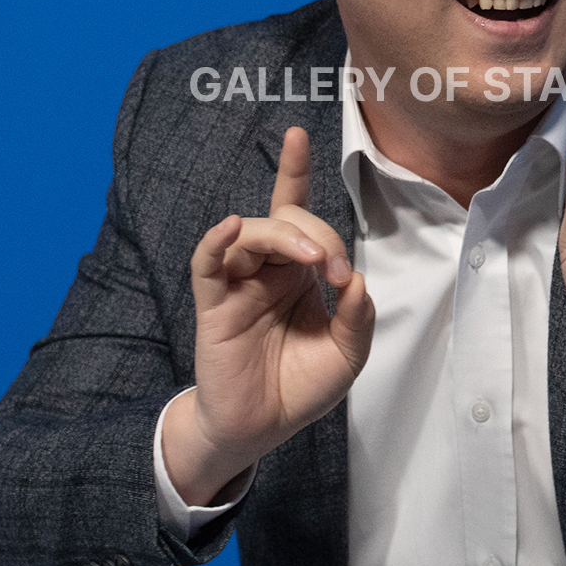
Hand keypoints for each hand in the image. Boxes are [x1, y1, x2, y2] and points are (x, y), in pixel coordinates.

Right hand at [161, 127, 374, 505]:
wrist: (261, 429)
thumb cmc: (299, 386)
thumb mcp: (347, 354)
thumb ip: (357, 317)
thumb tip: (354, 281)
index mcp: (298, 272)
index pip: (294, 211)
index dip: (294, 171)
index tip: (295, 135)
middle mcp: (267, 269)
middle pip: (287, 220)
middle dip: (319, 234)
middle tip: (336, 271)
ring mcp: (238, 283)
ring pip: (251, 234)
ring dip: (284, 235)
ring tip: (311, 259)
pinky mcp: (214, 303)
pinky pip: (208, 262)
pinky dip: (218, 241)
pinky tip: (231, 229)